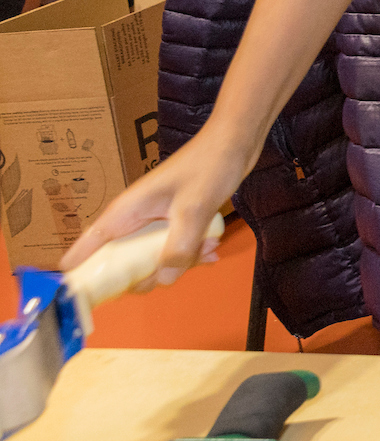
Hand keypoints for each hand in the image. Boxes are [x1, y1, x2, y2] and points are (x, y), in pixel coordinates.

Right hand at [58, 125, 250, 286]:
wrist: (235, 142)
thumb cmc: (209, 165)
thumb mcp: (194, 210)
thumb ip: (178, 247)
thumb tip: (162, 280)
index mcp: (123, 214)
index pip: (82, 252)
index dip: (84, 279)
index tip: (100, 298)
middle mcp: (132, 221)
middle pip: (120, 267)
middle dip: (148, 275)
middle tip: (178, 264)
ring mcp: (152, 223)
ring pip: (151, 261)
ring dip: (179, 261)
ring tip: (207, 246)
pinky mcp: (172, 223)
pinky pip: (172, 250)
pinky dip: (191, 253)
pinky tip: (212, 247)